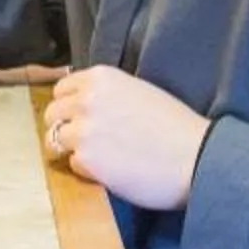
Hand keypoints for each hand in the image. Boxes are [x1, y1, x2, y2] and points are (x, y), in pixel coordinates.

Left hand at [45, 67, 211, 210]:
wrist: (196, 157)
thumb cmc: (176, 127)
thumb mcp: (139, 92)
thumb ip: (108, 95)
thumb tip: (86, 106)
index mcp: (101, 77)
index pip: (62, 89)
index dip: (69, 106)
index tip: (79, 118)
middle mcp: (87, 99)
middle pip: (52, 114)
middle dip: (64, 127)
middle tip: (85, 141)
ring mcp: (84, 130)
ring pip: (55, 140)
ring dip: (72, 149)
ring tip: (98, 157)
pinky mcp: (87, 160)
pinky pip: (73, 164)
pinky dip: (87, 170)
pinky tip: (111, 170)